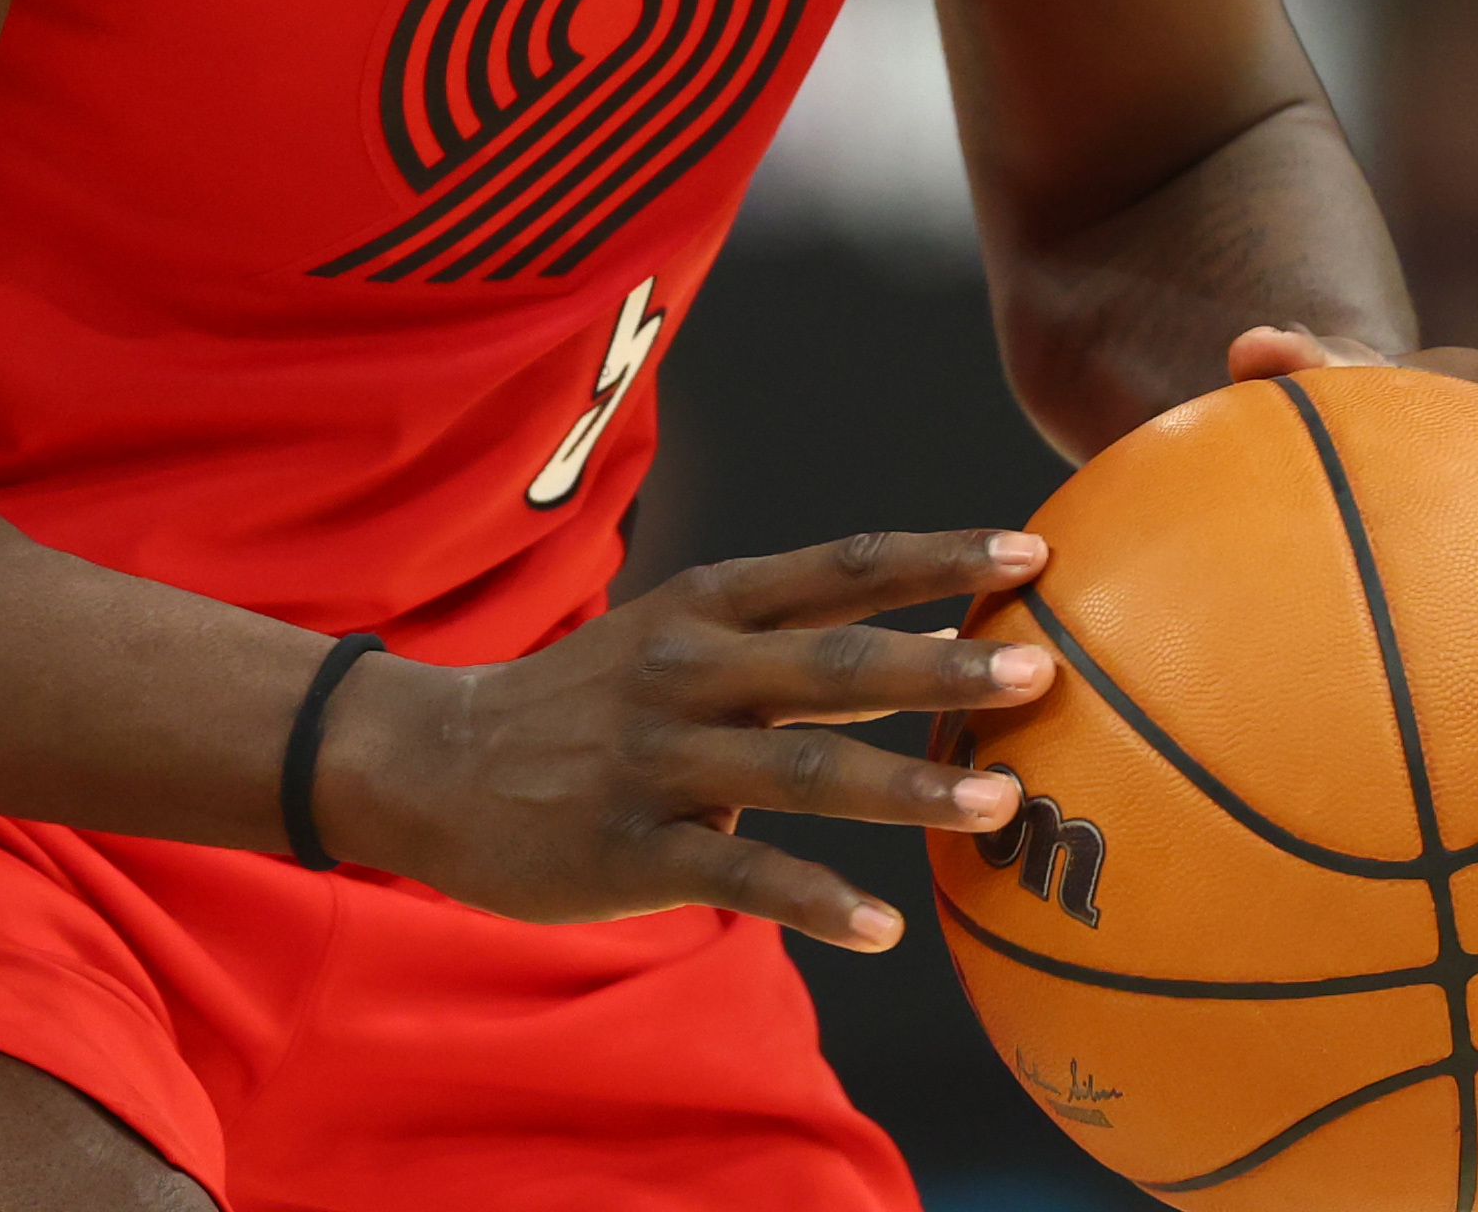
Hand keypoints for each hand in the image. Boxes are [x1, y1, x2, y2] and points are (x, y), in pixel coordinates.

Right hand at [313, 528, 1066, 951]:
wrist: (437, 763)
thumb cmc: (588, 703)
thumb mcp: (679, 644)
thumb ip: (790, 653)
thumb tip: (926, 669)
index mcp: (708, 605)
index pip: (841, 568)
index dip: (937, 558)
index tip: (1032, 551)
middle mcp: (691, 669)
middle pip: (836, 661)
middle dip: (943, 663)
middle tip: (1040, 670)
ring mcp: (660, 758)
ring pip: (805, 768)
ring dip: (908, 784)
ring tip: (998, 802)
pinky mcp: (631, 846)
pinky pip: (741, 875)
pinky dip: (817, 901)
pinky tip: (881, 927)